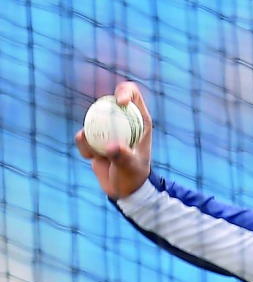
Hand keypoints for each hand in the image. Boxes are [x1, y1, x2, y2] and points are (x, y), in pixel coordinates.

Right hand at [75, 81, 153, 199]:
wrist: (123, 190)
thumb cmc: (134, 176)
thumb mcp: (131, 167)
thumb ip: (123, 157)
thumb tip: (111, 148)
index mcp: (139, 120)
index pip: (133, 95)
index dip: (125, 91)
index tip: (119, 101)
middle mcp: (123, 121)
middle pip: (107, 101)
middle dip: (99, 108)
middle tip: (95, 118)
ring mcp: (108, 129)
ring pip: (91, 119)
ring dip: (89, 134)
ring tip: (95, 152)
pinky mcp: (95, 139)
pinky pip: (83, 136)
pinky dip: (83, 145)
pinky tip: (90, 157)